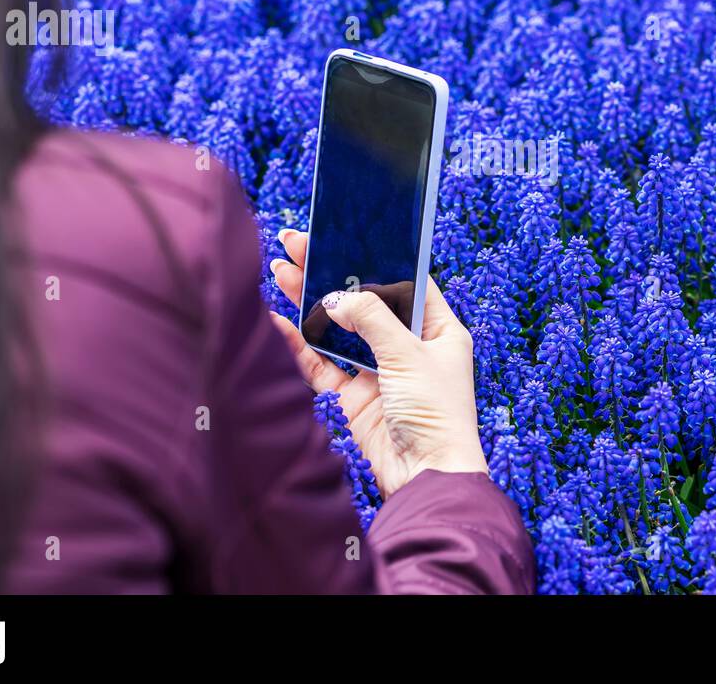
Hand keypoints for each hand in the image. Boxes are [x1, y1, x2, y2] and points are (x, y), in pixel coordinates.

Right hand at [268, 230, 487, 497]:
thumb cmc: (437, 414)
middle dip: (329, 275)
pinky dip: (299, 343)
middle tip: (295, 245)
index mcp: (438, 330)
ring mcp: (378, 371)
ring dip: (309, 303)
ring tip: (280, 271)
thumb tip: (336, 297)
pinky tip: (277, 320)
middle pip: (364, 301)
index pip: (405, 281)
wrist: (427, 478)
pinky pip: (321, 363)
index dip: (373, 259)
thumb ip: (371, 319)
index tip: (342, 236)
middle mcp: (408, 347)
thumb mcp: (408, 355)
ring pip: (338, 329)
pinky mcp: (353, 397)